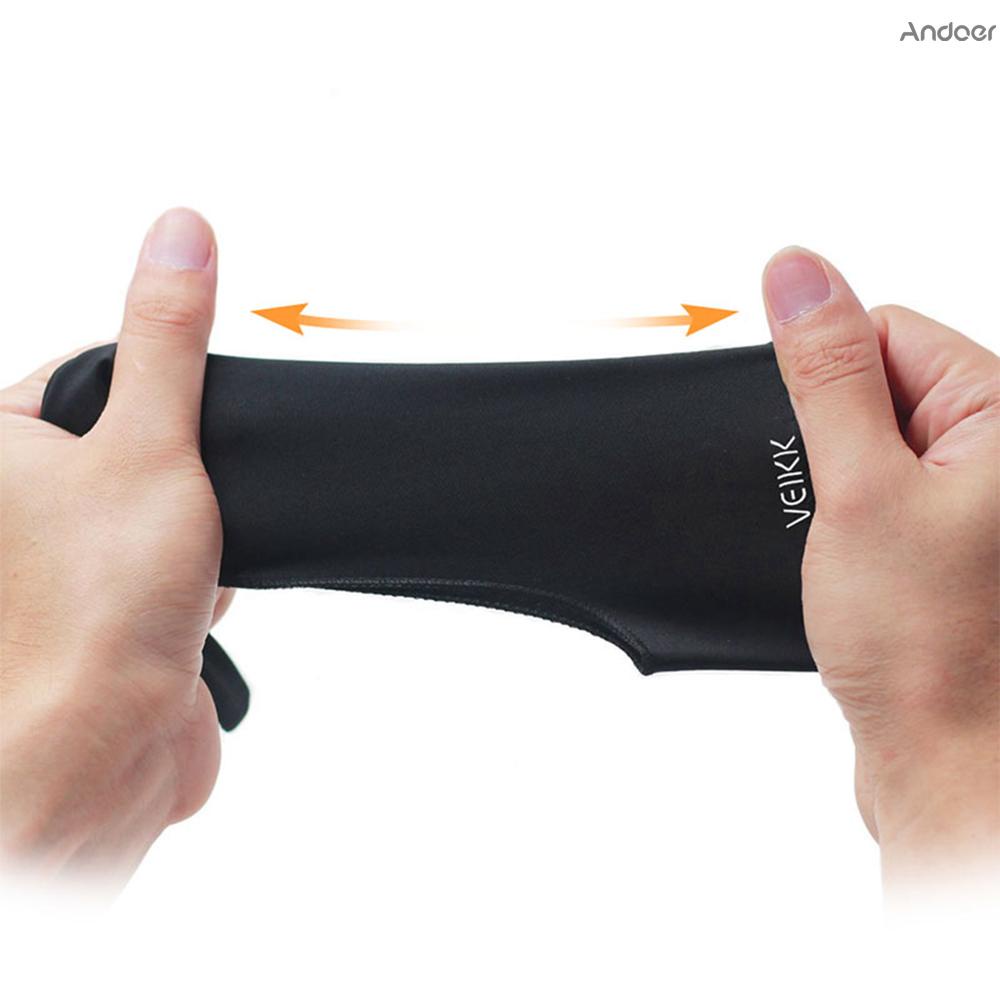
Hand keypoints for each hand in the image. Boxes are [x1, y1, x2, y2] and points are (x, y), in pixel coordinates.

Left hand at [1, 208, 231, 886]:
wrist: (108, 756)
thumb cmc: (100, 608)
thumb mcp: (151, 440)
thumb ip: (167, 334)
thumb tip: (180, 231)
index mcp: (0, 452)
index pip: (87, 375)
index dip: (152, 402)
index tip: (170, 441)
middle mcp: (18, 509)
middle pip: (136, 444)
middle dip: (180, 476)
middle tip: (177, 512)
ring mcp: (61, 566)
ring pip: (161, 507)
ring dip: (195, 529)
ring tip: (180, 568)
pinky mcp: (108, 614)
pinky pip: (172, 567)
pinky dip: (198, 576)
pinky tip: (191, 603)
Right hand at [762, 248, 998, 891]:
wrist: (947, 765)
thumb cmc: (930, 648)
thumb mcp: (859, 489)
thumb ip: (824, 373)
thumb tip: (795, 271)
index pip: (884, 330)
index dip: (827, 381)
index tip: (825, 452)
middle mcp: (994, 453)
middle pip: (873, 386)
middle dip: (830, 440)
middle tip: (843, 513)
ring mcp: (969, 501)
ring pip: (864, 446)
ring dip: (834, 488)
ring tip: (856, 556)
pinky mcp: (943, 543)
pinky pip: (871, 496)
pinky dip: (843, 522)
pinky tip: (855, 572)